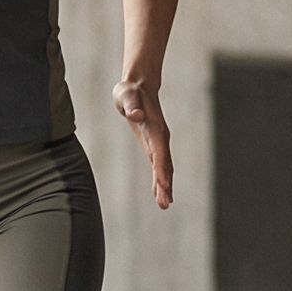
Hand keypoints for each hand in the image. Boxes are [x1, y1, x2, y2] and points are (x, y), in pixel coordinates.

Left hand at [114, 78, 172, 209]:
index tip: (164, 185)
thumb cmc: (130, 91)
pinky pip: (159, 165)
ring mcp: (159, 142)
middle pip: (164, 164)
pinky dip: (161, 179)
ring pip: (164, 167)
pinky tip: (160, 193)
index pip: (159, 152)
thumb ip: (132, 106)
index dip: (161, 169)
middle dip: (165, 184)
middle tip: (165, 203)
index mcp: (154, 127)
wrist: (139, 86)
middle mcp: (160, 137)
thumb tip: (137, 115)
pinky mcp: (153, 145)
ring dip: (165, 186)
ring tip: (165, 204)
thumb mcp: (126, 95)